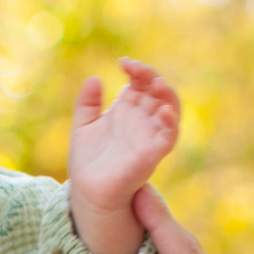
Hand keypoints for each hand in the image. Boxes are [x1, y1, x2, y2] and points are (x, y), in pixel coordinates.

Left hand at [66, 57, 180, 227]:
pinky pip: (169, 137)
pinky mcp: (152, 154)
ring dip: (167, 94)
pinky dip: (171, 123)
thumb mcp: (83, 125)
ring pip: (170, 110)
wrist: (87, 191)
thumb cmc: (88, 161)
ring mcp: (149, 137)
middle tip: (136, 69)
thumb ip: (87, 103)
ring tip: (156, 83)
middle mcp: (142, 121)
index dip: (137, 70)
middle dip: (151, 76)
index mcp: (128, 110)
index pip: (141, 83)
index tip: (123, 63)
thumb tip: (95, 78)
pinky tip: (162, 110)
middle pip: (157, 91)